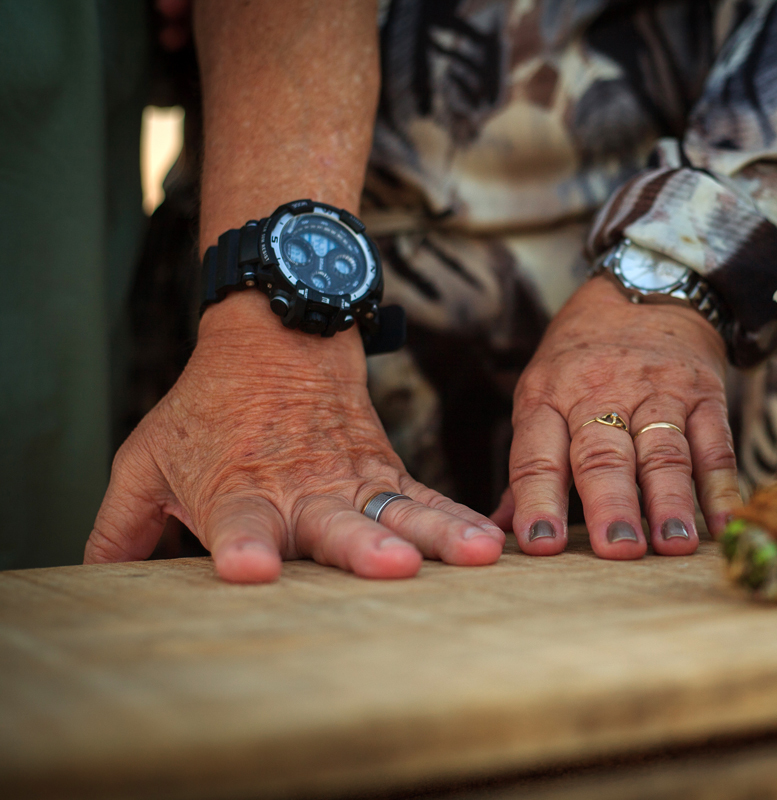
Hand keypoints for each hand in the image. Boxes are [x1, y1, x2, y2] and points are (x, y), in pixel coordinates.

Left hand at [85, 293, 504, 581]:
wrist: (277, 335)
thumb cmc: (207, 409)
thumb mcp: (146, 460)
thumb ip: (120, 526)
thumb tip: (95, 580)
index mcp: (238, 491)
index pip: (239, 524)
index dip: (242, 547)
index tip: (246, 569)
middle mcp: (302, 491)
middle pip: (334, 524)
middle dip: (362, 550)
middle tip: (392, 569)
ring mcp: (352, 481)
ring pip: (398, 511)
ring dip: (437, 534)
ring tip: (478, 555)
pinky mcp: (386, 472)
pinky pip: (428, 499)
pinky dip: (461, 520)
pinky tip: (494, 545)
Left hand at [496, 276, 741, 557]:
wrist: (646, 287)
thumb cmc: (581, 359)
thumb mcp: (541, 393)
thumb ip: (527, 467)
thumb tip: (497, 530)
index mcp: (549, 397)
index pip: (538, 455)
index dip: (537, 500)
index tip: (540, 544)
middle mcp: (601, 393)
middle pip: (604, 456)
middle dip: (611, 505)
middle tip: (616, 549)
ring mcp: (658, 392)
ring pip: (663, 451)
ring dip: (669, 501)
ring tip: (673, 545)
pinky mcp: (704, 394)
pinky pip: (715, 444)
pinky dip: (721, 486)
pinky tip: (723, 523)